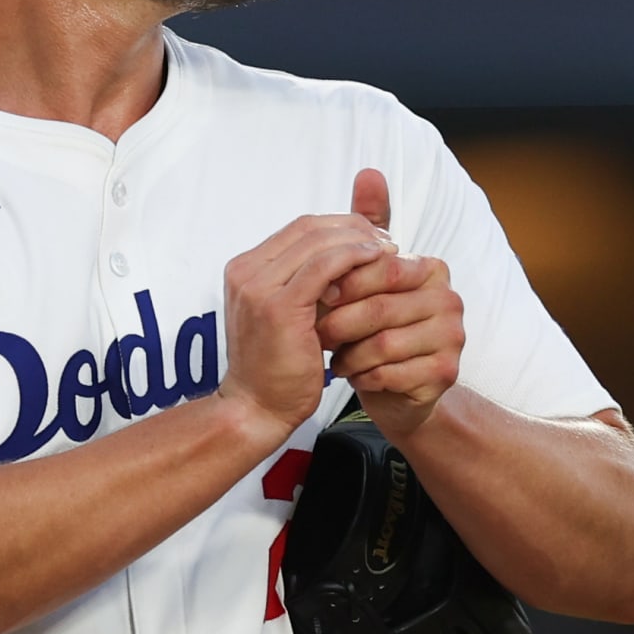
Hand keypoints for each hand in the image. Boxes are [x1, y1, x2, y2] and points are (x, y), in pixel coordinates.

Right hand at [218, 207, 395, 434]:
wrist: (258, 408)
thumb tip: (348, 256)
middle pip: (308, 227)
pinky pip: (323, 266)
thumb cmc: (277, 369)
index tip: (371, 235)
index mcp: (245, 270)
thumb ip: (309, 283)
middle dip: (353, 227)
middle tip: (386, 239)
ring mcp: (258, 287)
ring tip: (388, 250)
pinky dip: (353, 257)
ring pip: (317, 241)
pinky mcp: (278, 306)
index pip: (299, 228)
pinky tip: (376, 261)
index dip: (340, 225)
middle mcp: (245, 272)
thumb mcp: (291, 315)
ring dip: (358, 240)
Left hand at [317, 168, 463, 437]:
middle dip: (340, 320)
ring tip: (331, 355)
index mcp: (432, 268)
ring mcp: (454, 337)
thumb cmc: (369, 327)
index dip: (342, 284)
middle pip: (381, 306)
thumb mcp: (362, 275)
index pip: (381, 268)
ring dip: (349, 352)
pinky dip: (364, 376)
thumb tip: (368, 172)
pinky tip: (354, 375)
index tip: (313, 296)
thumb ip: (365, 226)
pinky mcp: (446, 373)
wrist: (390, 387)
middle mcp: (450, 299)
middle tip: (313, 330)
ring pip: (385, 343)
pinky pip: (394, 374)